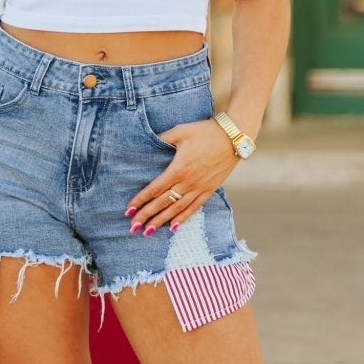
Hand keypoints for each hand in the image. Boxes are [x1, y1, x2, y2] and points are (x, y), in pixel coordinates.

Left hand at [125, 118, 237, 234]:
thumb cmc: (205, 132)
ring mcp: (199, 188)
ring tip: (148, 232)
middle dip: (147, 216)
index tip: (129, 210)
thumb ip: (163, 138)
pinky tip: (173, 227)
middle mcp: (188, 182)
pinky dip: (183, 218)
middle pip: (163, 203)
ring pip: (177, 209)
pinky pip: (194, 208)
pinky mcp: (209, 190)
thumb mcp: (180, 131)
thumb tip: (149, 141)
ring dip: (161, 221)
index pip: (155, 189)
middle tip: (133, 227)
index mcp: (178, 169)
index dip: (141, 200)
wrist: (233, 138)